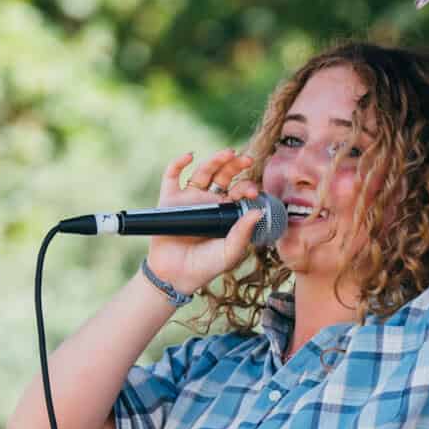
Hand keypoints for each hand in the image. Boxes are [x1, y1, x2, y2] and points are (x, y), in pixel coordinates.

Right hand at [144, 149, 268, 295]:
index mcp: (226, 212)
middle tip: (246, 160)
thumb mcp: (230, 252)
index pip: (239, 192)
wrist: (176, 275)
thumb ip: (243, 234)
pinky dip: (178, 163)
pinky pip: (172, 176)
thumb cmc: (206, 266)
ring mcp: (189, 198)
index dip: (247, 187)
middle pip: (224, 175)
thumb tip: (259, 212)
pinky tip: (189, 156)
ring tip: (227, 153)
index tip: (253, 191)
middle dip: (235, 165)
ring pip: (203, 172)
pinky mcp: (169, 200)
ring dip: (215, 160)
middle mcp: (209, 201)